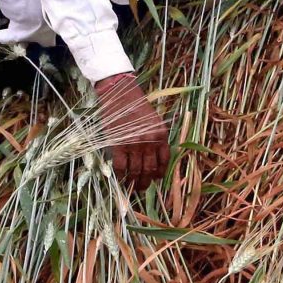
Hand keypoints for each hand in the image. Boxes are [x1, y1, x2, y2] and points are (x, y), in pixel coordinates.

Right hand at [93, 72, 166, 189]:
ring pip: (135, 171)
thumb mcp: (155, 122)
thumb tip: (154, 160)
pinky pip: (120, 166)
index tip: (154, 179)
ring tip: (131, 186)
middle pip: (149, 170)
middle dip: (146, 182)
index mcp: (161, 136)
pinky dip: (120, 175)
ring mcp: (134, 144)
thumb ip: (156, 139)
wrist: (121, 95)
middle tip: (142, 188)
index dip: (159, 174)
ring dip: (133, 182)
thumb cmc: (137, 107)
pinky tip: (119, 177)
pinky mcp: (118, 145)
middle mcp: (150, 142)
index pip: (164, 162)